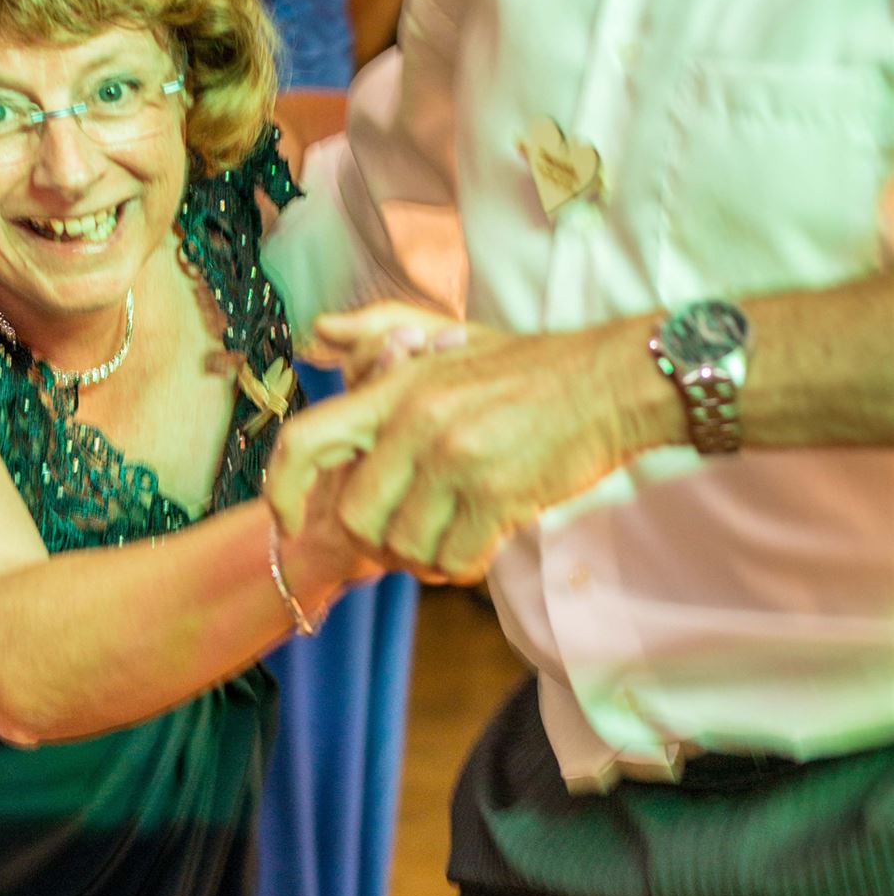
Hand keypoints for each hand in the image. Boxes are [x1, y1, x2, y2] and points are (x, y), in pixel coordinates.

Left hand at [267, 317, 666, 581]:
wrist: (612, 382)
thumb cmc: (530, 368)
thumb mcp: (449, 337)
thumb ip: (380, 333)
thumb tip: (320, 332)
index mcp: (396, 387)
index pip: (305, 440)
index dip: (282, 490)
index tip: (287, 520)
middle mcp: (415, 421)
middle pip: (355, 517)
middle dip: (380, 540)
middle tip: (414, 533)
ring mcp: (454, 458)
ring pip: (404, 547)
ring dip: (427, 556)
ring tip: (456, 533)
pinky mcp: (494, 493)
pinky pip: (453, 561)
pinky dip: (465, 564)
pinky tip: (485, 539)